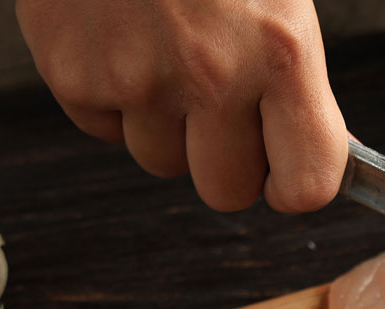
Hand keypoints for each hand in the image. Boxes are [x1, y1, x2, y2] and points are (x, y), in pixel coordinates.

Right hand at [16, 0, 347, 212]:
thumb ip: (295, 80)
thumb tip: (312, 154)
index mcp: (281, 52)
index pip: (307, 184)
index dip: (296, 186)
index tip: (287, 173)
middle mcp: (211, 75)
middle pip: (227, 191)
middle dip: (229, 162)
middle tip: (223, 108)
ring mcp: (135, 79)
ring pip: (161, 162)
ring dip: (168, 127)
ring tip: (166, 53)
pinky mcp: (72, 74)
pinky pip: (104, 129)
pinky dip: (113, 100)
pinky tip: (123, 41)